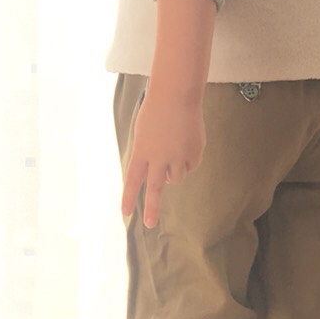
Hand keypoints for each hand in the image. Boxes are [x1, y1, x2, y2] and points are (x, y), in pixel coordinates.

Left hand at [120, 88, 205, 228]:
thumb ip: (150, 157)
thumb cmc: (157, 111)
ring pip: (176, 178)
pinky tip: (185, 141)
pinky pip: (190, 166)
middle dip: (152, 208)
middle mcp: (160, 157)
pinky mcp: (194, 154)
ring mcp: (178, 156)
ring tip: (173, 147)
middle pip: (155, 188)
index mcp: (142, 151)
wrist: (178, 94)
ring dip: (173, 170)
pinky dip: (187, 158)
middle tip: (150, 224)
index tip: (125, 213)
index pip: (132, 179)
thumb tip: (168, 180)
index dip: (128, 197)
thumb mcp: (144, 134)